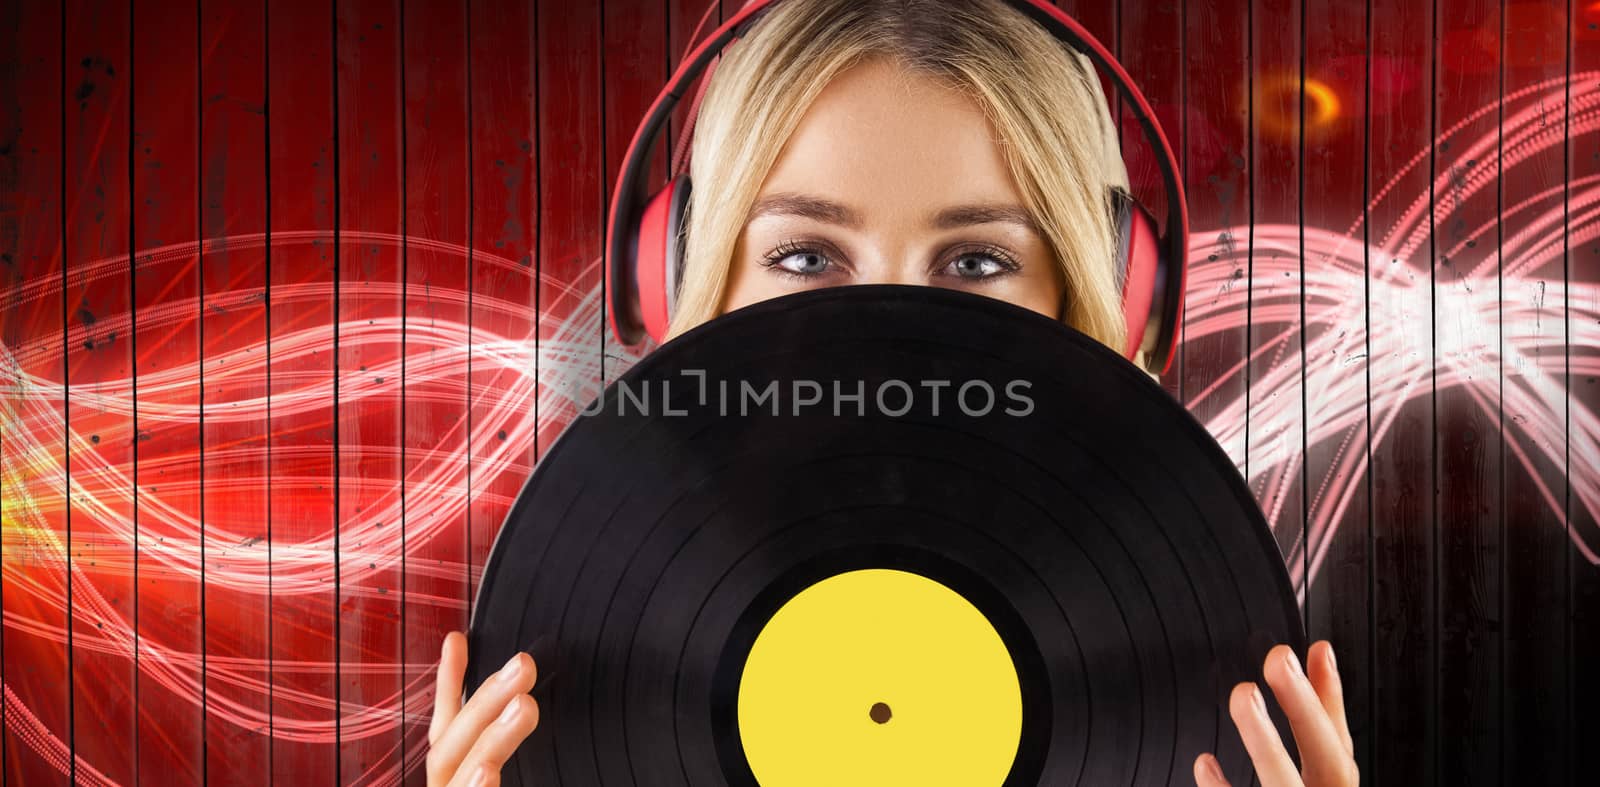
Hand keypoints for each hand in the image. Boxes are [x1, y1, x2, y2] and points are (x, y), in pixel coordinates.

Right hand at [426, 631, 540, 786]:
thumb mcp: (519, 771)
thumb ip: (505, 743)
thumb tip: (529, 701)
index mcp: (451, 777)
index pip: (445, 728)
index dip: (449, 684)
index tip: (457, 640)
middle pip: (450, 745)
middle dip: (484, 701)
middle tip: (523, 666)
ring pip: (456, 776)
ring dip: (492, 738)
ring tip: (524, 706)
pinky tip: (487, 773)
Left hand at [1193, 640, 1357, 786]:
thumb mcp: (1322, 775)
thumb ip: (1316, 732)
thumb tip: (1318, 664)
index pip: (1340, 743)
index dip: (1332, 698)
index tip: (1318, 650)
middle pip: (1328, 760)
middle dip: (1305, 707)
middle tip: (1280, 660)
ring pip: (1282, 781)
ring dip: (1264, 739)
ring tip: (1245, 695)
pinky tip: (1205, 761)